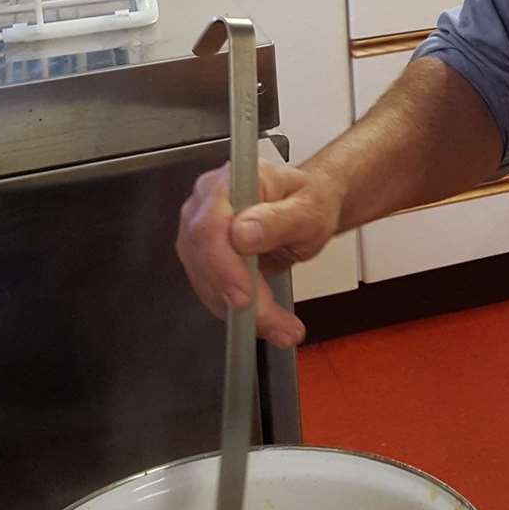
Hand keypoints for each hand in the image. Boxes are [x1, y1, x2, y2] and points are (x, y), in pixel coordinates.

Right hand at [177, 161, 341, 347]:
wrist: (306, 207)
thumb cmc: (308, 201)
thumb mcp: (309, 209)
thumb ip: (278, 219)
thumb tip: (242, 235)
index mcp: (231, 181)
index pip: (211, 225)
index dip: (223, 265)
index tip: (245, 297)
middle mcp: (205, 204)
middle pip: (204, 258)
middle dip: (239, 298)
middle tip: (276, 325)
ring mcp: (199, 231)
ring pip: (206, 281)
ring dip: (242, 312)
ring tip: (281, 328)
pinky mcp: (203, 257)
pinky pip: (212, 290)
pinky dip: (238, 311)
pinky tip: (266, 319)